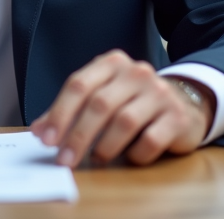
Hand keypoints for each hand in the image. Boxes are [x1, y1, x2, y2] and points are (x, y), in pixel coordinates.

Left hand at [30, 50, 213, 166]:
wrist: (185, 103)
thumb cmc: (132, 101)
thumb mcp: (101, 96)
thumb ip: (69, 111)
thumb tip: (38, 131)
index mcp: (111, 63)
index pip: (78, 85)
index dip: (59, 113)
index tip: (45, 139)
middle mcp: (136, 72)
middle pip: (99, 104)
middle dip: (77, 136)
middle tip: (65, 160)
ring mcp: (160, 93)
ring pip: (124, 122)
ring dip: (105, 146)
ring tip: (97, 157)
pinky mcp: (178, 117)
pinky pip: (150, 140)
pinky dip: (135, 154)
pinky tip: (129, 157)